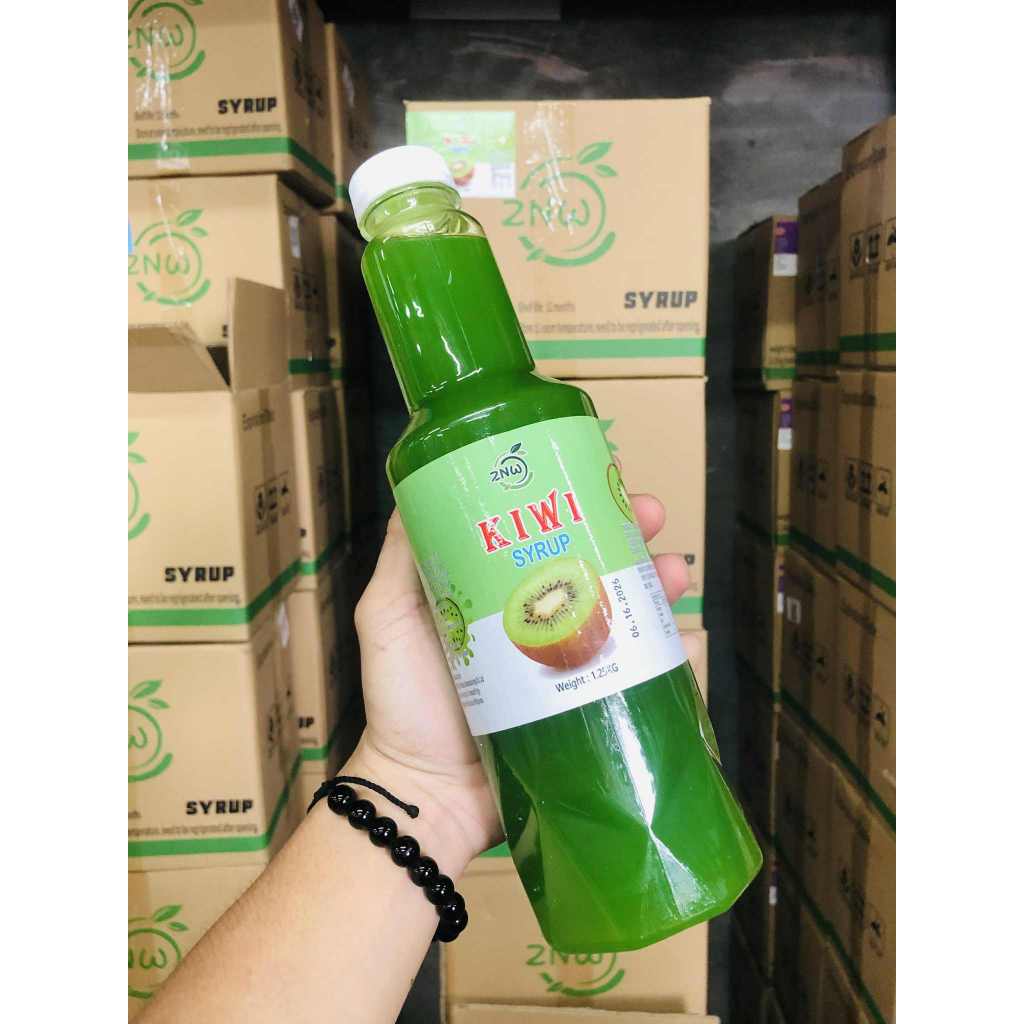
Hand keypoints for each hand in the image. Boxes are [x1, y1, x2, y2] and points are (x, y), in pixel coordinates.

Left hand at [347, 493, 694, 872]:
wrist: (424, 795)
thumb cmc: (400, 703)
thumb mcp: (388, 618)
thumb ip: (400, 561)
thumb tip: (418, 491)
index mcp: (496, 593)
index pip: (544, 533)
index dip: (576, 502)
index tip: (598, 478)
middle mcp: (537, 621)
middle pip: (594, 564)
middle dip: (630, 534)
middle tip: (652, 517)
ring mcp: (567, 665)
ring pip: (624, 612)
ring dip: (656, 584)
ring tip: (673, 572)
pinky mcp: (588, 707)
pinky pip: (637, 675)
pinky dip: (667, 653)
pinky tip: (683, 638)